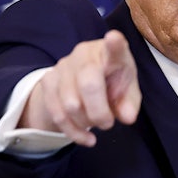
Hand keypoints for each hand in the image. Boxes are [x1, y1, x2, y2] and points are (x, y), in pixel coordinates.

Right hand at [19, 30, 140, 146]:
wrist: (81, 84)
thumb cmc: (112, 84)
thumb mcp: (127, 93)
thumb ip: (130, 104)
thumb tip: (127, 117)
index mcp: (110, 53)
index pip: (114, 47)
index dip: (114, 44)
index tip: (114, 38)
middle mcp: (84, 54)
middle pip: (88, 84)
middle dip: (99, 113)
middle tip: (108, 123)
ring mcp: (63, 66)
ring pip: (71, 104)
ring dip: (86, 123)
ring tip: (96, 124)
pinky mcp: (48, 81)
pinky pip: (57, 114)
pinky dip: (74, 132)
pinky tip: (87, 138)